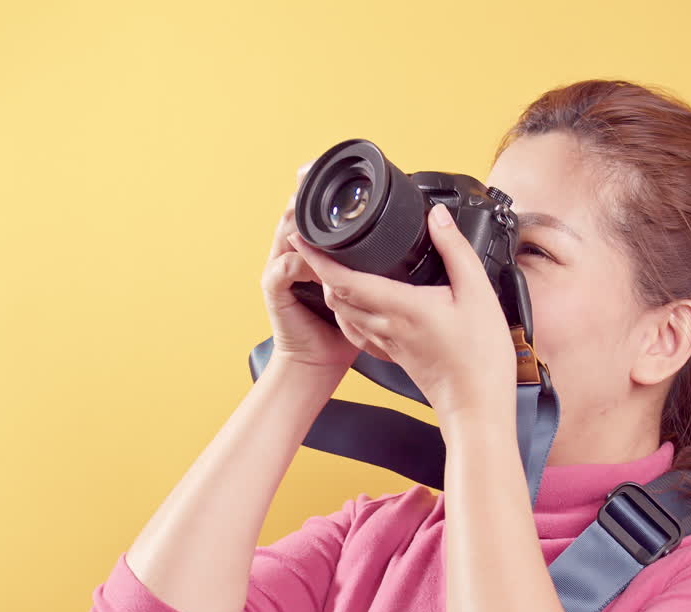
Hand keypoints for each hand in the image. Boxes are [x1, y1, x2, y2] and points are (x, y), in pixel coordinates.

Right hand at [260, 161, 360, 373]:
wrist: (319, 362)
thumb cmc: (345, 329)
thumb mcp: (371, 290)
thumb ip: (381, 261)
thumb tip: (415, 236)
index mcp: (321, 253)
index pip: (317, 213)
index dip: (320, 189)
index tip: (333, 170)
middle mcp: (297, 255)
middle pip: (295, 213)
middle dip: (303, 193)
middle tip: (312, 172)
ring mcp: (282, 270)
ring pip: (284, 233)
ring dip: (296, 220)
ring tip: (313, 208)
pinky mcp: (275, 291)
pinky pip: (281, 271)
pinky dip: (295, 263)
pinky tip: (310, 260)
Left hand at [286, 202, 516, 422]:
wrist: (476, 406)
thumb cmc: (479, 357)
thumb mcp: (477, 293)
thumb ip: (455, 250)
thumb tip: (437, 217)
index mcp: (400, 307)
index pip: (344, 279)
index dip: (318, 257)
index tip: (301, 237)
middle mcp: (385, 325)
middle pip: (337, 295)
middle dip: (319, 268)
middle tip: (314, 245)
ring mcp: (387, 341)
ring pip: (345, 313)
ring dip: (332, 289)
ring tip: (330, 267)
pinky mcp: (393, 353)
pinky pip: (359, 329)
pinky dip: (349, 311)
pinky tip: (358, 303)